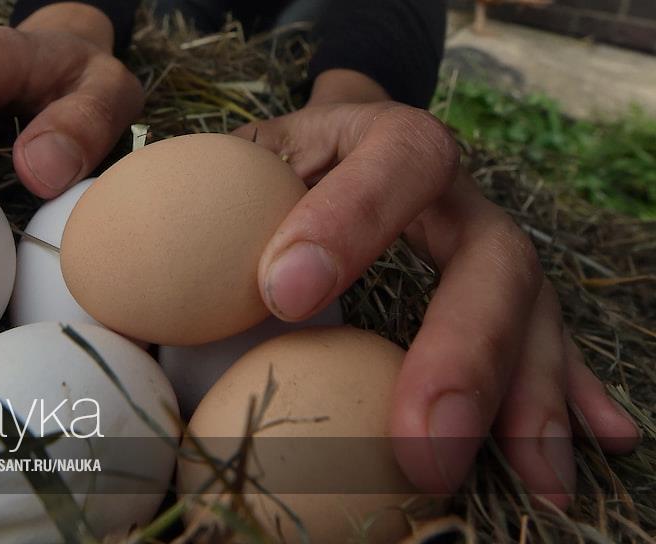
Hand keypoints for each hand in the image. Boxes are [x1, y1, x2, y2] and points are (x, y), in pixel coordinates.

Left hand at [234, 70, 639, 507]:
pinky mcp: (504, 294)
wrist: (325, 147)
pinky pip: (551, 339)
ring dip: (532, 397)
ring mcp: (484, 244)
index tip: (283, 293)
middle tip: (424, 440)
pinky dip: (570, 391)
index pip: (389, 162)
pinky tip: (599, 441)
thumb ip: (198, 217)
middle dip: (464, 350)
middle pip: (489, 255)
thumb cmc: (266, 172)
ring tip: (536, 476)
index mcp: (378, 139)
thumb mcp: (231, 171)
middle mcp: (452, 193)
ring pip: (533, 311)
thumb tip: (131, 307)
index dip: (350, 221)